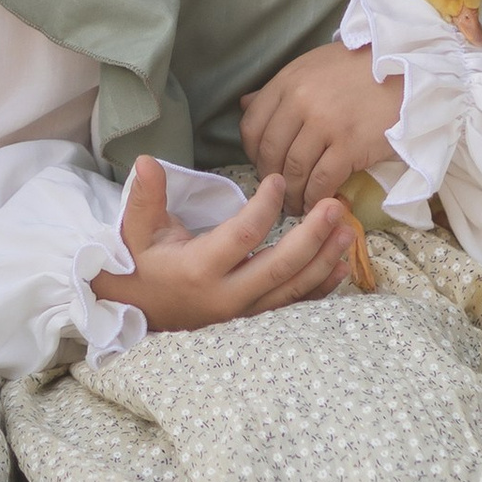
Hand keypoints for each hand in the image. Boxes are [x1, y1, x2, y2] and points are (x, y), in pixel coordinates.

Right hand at [117, 163, 354, 330]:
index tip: (278, 180)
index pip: (243, 236)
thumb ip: (145, 196)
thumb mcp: (134, 229)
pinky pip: (292, 306)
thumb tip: (147, 161)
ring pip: (291, 289)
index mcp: (198, 269)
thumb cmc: (138, 263)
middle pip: (279, 267)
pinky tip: (340, 266)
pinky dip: (319, 288)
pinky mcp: (252, 320)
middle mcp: (226, 296)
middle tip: (334, 205)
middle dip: (311, 236)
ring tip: (347, 229)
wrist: (136, 310)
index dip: (265, 207)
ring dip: (323, 259)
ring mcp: (242, 314)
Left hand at [238, 44, 405, 208]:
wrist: (407, 69)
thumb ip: (279, 88)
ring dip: (293, 194)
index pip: (252, 126)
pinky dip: (316, 198)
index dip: (253, 153)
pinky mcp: (350, 144)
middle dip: (271, 179)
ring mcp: (325, 124)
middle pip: (271, 152)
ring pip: (294, 170)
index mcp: (287, 82)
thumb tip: (244, 104)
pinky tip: (317, 205)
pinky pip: (322, 180)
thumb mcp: (312, 67)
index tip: (264, 167)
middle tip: (279, 194)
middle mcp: (300, 102)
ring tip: (297, 206)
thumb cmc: (359, 68)